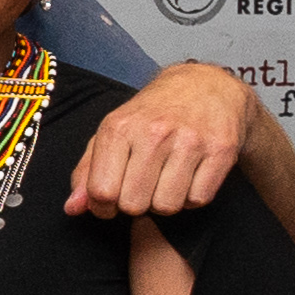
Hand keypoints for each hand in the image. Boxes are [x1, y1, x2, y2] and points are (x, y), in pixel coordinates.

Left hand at [65, 59, 251, 219]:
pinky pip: (198, 199)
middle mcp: (154, 132)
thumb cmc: (151, 115)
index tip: (110, 200)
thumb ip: (86, 172)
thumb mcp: (111, 133)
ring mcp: (190, 140)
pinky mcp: (221, 150)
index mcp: (119, 127)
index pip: (102, 191)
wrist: (204, 86)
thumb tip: (73, 208)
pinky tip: (189, 176)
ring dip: (164, 201)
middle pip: (134, 204)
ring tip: (165, 180)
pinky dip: (192, 196)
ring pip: (167, 206)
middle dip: (135, 203)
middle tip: (141, 186)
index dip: (102, 206)